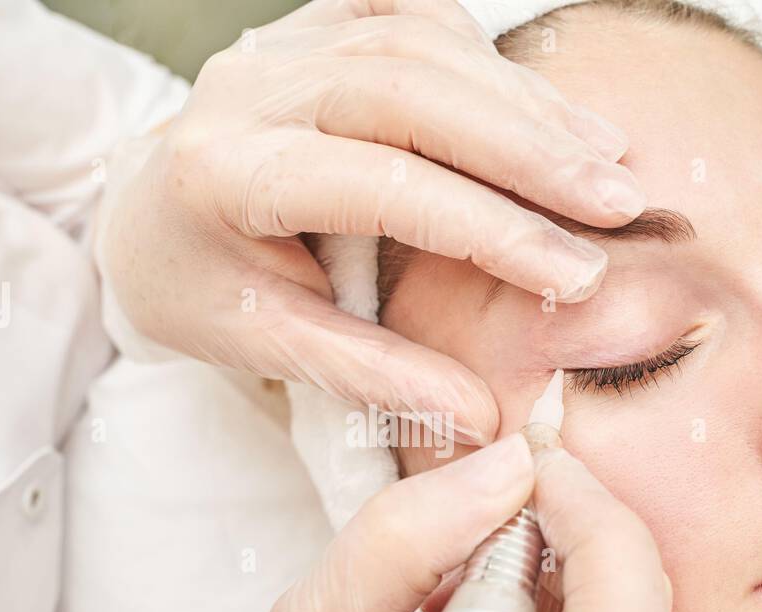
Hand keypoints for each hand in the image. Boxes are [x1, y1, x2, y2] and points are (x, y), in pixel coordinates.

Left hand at [100, 0, 644, 444]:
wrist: (142, 217)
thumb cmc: (200, 287)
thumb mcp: (265, 344)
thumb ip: (370, 375)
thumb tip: (481, 421)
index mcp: (226, 173)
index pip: (383, 188)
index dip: (490, 229)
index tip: (575, 275)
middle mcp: (250, 89)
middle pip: (412, 94)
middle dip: (530, 149)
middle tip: (619, 201)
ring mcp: (282, 44)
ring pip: (423, 45)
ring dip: (525, 103)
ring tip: (606, 159)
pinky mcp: (314, 26)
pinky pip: (414, 16)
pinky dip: (487, 60)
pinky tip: (542, 109)